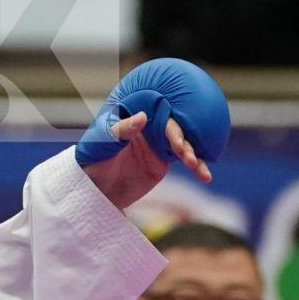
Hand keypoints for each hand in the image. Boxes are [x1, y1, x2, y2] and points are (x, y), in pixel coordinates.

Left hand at [75, 57, 228, 209]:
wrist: (94, 190)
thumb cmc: (91, 162)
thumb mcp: (102, 145)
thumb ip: (121, 130)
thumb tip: (143, 116)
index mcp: (133, 115)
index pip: (156, 110)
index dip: (167, 115)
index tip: (174, 127)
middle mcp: (148, 126)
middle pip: (173, 126)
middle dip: (181, 138)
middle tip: (183, 153)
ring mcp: (158, 144)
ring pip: (182, 143)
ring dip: (193, 153)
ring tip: (196, 166)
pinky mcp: (163, 161)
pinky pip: (185, 161)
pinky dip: (197, 167)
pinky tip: (206, 176)